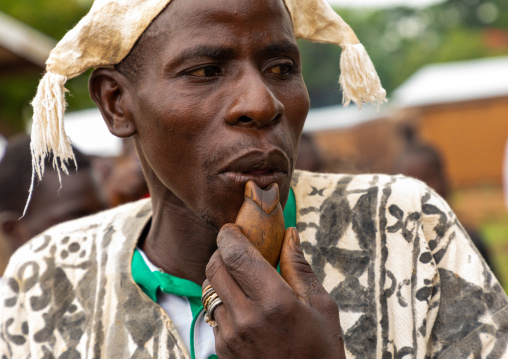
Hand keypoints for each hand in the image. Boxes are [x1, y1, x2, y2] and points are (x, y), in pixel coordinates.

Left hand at [203, 224, 345, 358]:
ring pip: (209, 289)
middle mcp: (246, 318)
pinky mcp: (222, 350)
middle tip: (237, 249)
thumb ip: (299, 267)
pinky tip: (243, 305)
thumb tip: (289, 233)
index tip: (233, 228)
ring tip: (241, 278)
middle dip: (222, 251)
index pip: (237, 255)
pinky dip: (222, 300)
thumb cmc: (321, 350)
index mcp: (275, 302)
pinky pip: (213, 312)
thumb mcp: (321, 306)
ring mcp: (230, 336)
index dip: (230, 235)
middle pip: (215, 267)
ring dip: (220, 276)